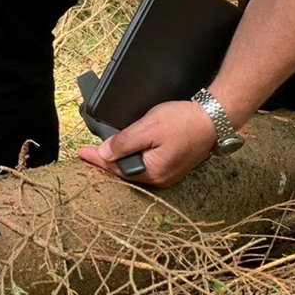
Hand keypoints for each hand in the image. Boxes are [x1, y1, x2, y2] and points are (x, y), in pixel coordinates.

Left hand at [77, 100, 216, 186]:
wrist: (213, 117)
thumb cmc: (184, 122)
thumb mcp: (148, 128)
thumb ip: (124, 142)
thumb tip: (103, 153)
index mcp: (153, 172)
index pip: (116, 168)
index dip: (96, 159)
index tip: (81, 152)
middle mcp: (160, 177)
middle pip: (125, 171)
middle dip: (106, 162)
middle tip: (88, 153)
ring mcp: (168, 172)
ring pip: (135, 167)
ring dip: (119, 159)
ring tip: (102, 152)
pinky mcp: (172, 164)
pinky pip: (146, 163)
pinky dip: (133, 156)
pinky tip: (126, 150)